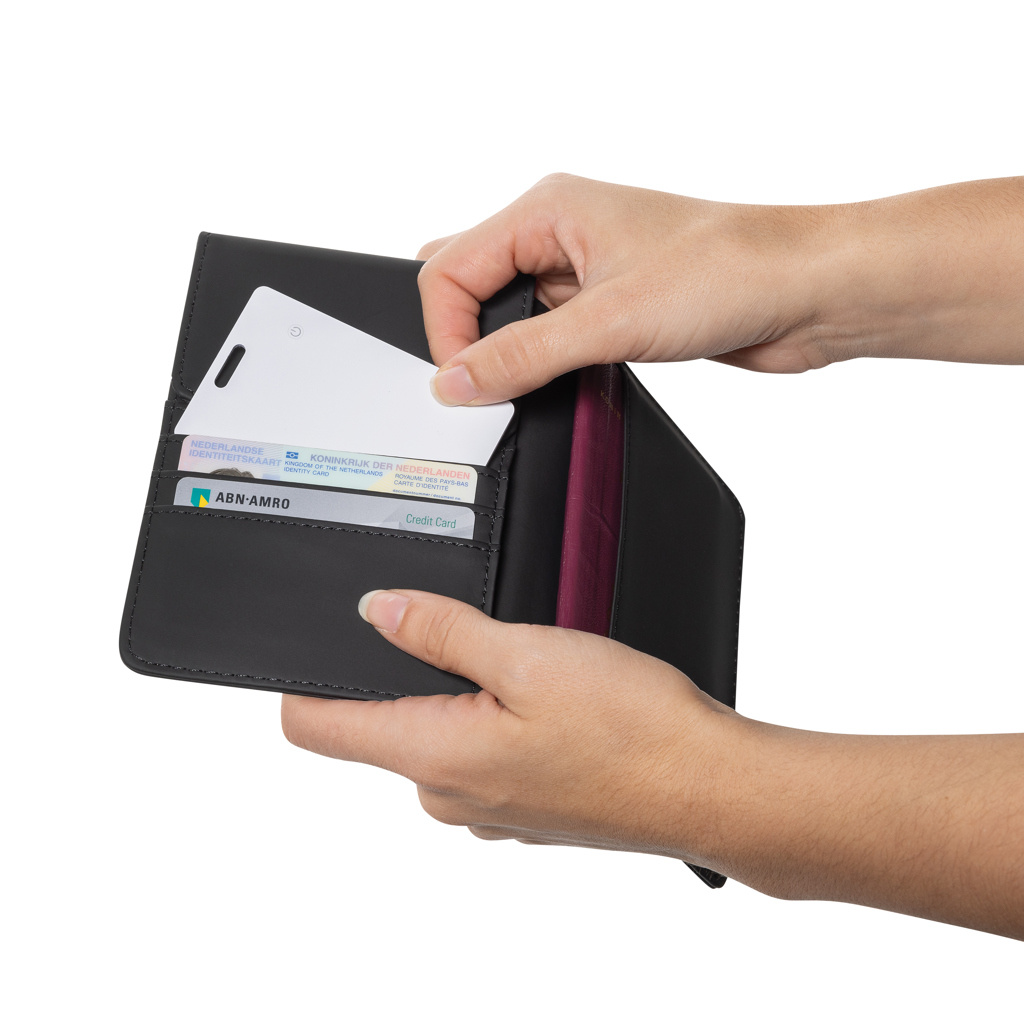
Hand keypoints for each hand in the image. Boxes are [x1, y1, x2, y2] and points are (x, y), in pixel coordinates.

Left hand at [281, 589, 739, 864]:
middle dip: (417, 670)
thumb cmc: (632, 729)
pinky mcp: (522, 809)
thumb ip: (439, 630)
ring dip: (469, 695)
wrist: (711, 786)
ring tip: (534, 669)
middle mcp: (447, 796)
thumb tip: (378, 609)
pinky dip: (502, 721)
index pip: (315, 727)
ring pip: (441, 734)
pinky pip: (484, 755)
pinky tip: (557, 704)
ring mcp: (486, 810)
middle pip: (385, 721)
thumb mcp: (524, 655)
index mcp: (432, 756)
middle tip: (480, 632)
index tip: (310, 641)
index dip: (301, 679)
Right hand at [419, 174, 1023, 404]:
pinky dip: (544, 366)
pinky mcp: (611, 308)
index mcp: (547, 208)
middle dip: (470, 339)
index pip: (449, 270)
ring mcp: (585, 271)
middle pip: (470, 288)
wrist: (808, 292)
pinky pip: (548, 339)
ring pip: (509, 317)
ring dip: (513, 356)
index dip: (448, 333)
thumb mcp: (609, 320)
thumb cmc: (732, 268)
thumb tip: (454, 381)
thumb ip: (521, 355)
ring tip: (545, 378)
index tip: (468, 384)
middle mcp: (560, 233)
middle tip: (495, 383)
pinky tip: (569, 378)